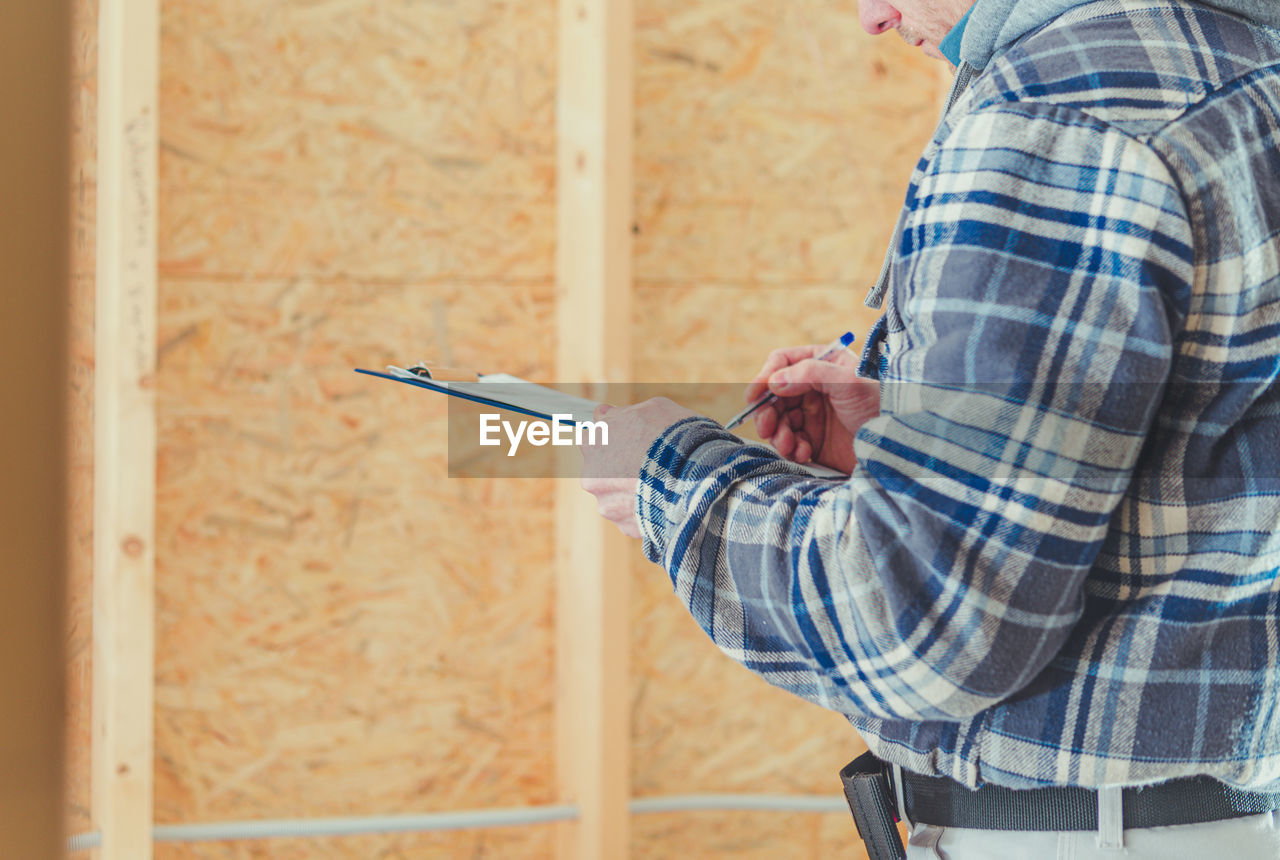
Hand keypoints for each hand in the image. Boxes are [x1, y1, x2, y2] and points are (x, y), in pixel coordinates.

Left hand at [580, 397, 697, 537]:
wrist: (696, 477)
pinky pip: (633, 516)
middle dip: (621, 467)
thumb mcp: (652, 408)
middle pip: (603, 470)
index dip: (615, 437)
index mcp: (593, 443)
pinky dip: (645, 510)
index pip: (593, 438)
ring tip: (662, 483)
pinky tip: (664, 500)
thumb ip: (622, 412)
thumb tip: (605, 413)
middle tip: (650, 462)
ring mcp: (607, 504)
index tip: (631, 439)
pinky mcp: (625, 526)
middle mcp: (591, 476)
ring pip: (618, 496)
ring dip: (633, 491)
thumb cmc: (674, 437)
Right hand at [744, 344, 879, 473]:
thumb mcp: (847, 380)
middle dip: (767, 412)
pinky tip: (806, 453)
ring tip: (789, 444)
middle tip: (767, 427)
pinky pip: (789, 444)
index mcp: (821, 366)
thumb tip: (774, 382)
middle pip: (774, 396)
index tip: (754, 396)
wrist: (897, 444)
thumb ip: (810, 374)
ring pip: (777, 421)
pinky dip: (791, 449)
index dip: (765, 377)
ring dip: (777, 434)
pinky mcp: (814, 441)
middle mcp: (813, 389)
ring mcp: (812, 416)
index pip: (782, 363)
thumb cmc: (878, 403)